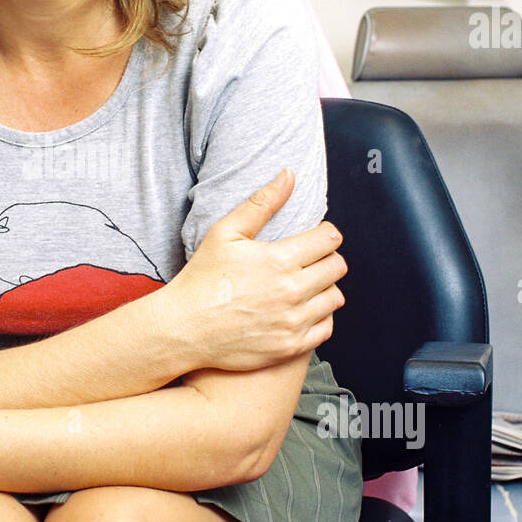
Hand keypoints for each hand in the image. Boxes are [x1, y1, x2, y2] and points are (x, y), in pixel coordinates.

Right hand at [162, 170, 346, 371]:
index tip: (314, 237)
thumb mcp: (225, 233)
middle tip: (308, 260)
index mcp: (279, 259)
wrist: (183, 328)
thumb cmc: (201, 278)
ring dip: (325, 288)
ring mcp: (293, 321)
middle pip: (337, 267)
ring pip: (335, 297)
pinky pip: (326, 328)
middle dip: (327, 258)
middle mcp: (292, 291)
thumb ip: (261, 203)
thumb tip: (289, 174)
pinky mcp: (290, 346)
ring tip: (304, 285)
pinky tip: (301, 309)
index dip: (325, 234)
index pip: (330, 239)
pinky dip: (320, 317)